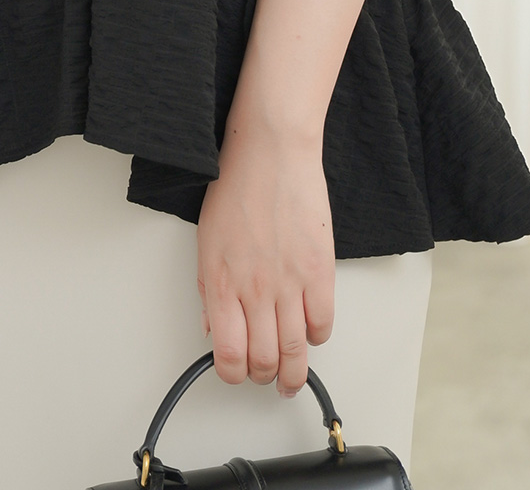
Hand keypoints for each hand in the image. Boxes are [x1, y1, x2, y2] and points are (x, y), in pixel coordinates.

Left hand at [195, 120, 335, 397]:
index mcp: (219, 282)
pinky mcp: (319, 272)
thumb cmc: (236, 186)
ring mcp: (289, 283)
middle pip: (264, 360)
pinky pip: (323, 324)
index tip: (236, 373)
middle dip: (264, 377)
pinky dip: (317, 337)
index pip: (227, 355)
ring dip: (294, 372)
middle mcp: (253, 290)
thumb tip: (213, 326)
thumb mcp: (207, 240)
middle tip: (267, 377)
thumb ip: (208, 289)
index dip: (232, 374)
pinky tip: (310, 333)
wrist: (270, 153)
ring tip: (292, 377)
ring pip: (296, 351)